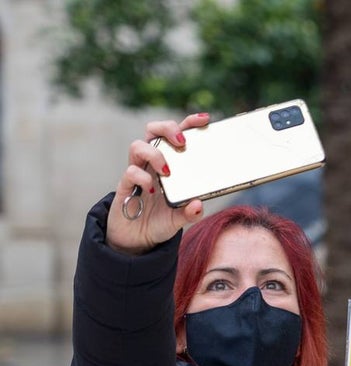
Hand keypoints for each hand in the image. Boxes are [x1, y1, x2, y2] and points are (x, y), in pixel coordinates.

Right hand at [107, 113, 211, 254]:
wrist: (137, 240)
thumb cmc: (160, 221)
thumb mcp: (180, 219)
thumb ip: (191, 213)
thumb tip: (198, 204)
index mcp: (170, 164)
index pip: (176, 136)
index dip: (188, 123)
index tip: (204, 119)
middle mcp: (152, 164)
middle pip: (154, 130)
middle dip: (167, 128)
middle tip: (182, 142)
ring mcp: (137, 172)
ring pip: (138, 146)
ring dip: (155, 154)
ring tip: (167, 172)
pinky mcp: (124, 186)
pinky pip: (130, 172)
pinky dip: (142, 177)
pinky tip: (151, 189)